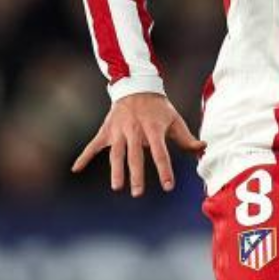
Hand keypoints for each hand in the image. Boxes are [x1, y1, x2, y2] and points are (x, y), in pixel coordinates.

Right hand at [70, 93, 205, 196]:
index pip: (160, 153)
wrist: (136, 86)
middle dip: (136, 174)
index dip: (165, 170)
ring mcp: (118, 131)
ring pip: (116, 153)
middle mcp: (135, 131)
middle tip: (137, 193)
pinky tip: (76, 169)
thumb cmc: (158, 107)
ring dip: (116, 170)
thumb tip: (203, 149)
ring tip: (117, 186)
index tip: (168, 186)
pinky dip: (83, 156)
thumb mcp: (174, 120)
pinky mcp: (106, 130)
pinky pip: (93, 145)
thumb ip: (187, 138)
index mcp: (153, 129)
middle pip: (135, 156)